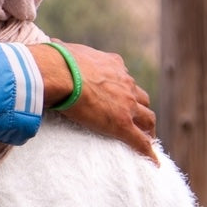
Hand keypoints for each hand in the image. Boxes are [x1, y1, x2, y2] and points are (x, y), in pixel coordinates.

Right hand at [30, 41, 158, 163]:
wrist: (60, 73)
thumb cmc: (57, 60)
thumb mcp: (65, 50)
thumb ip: (65, 51)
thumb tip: (53, 44)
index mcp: (112, 64)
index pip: (124, 77)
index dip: (124, 88)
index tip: (121, 95)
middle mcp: (125, 83)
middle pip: (141, 98)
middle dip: (140, 108)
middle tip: (137, 118)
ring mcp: (126, 105)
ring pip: (148, 118)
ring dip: (148, 127)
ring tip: (147, 138)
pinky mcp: (122, 125)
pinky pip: (140, 142)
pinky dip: (149, 152)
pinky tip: (154, 162)